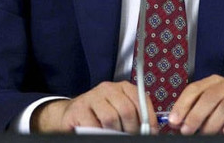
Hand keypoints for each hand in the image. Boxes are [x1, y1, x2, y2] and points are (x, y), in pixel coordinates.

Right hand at [31, 81, 158, 133]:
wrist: (73, 113)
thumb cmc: (100, 114)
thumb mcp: (120, 111)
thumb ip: (135, 115)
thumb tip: (151, 129)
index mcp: (123, 87)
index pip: (141, 100)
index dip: (148, 118)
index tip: (151, 131)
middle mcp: (108, 88)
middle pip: (127, 110)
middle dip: (131, 129)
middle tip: (129, 136)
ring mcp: (92, 96)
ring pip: (111, 118)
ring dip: (115, 132)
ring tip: (113, 134)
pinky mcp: (78, 109)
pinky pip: (94, 125)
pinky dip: (99, 133)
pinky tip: (99, 132)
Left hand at [166, 75, 223, 134]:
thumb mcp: (211, 112)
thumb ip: (195, 115)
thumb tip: (176, 124)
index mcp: (213, 82)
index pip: (194, 89)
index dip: (182, 105)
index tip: (174, 121)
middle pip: (209, 96)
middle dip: (196, 115)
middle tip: (188, 131)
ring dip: (214, 122)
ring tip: (207, 135)